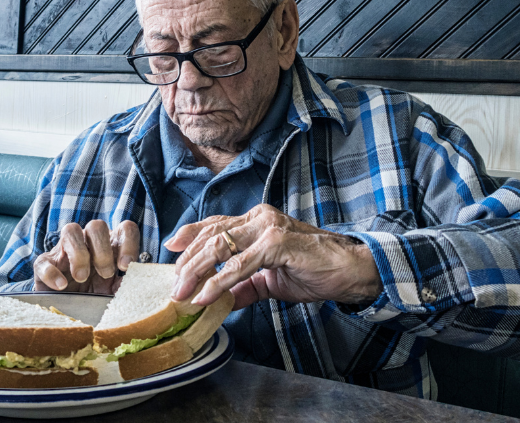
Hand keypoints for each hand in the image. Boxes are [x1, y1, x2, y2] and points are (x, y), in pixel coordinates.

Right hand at [33, 220, 139, 294]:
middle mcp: (88, 242)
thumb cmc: (97, 299)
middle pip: (97, 225)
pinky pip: (44, 260)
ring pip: (70, 230)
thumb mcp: (116, 293)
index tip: (126, 266)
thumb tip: (141, 285)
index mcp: (111, 246)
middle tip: (106, 274)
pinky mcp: (44, 265)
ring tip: (82, 277)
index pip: (125, 229)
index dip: (128, 243)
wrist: (69, 314)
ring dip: (79, 253)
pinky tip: (62, 286)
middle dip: (103, 250)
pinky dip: (53, 272)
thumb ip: (127, 286)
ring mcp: (64, 250)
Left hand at [165, 205, 382, 309]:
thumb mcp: (270, 279)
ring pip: (221, 247)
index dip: (190, 235)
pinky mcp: (277, 244)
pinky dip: (220, 282)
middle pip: (211, 236)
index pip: (215, 225)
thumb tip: (220, 301)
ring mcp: (268, 228)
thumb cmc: (313, 269)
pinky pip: (240, 265)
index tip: (171, 250)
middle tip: (173, 285)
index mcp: (256, 221)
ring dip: (197, 272)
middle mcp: (259, 218)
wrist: (349, 270)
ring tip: (183, 292)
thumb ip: (244, 286)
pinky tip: (207, 295)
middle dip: (187, 261)